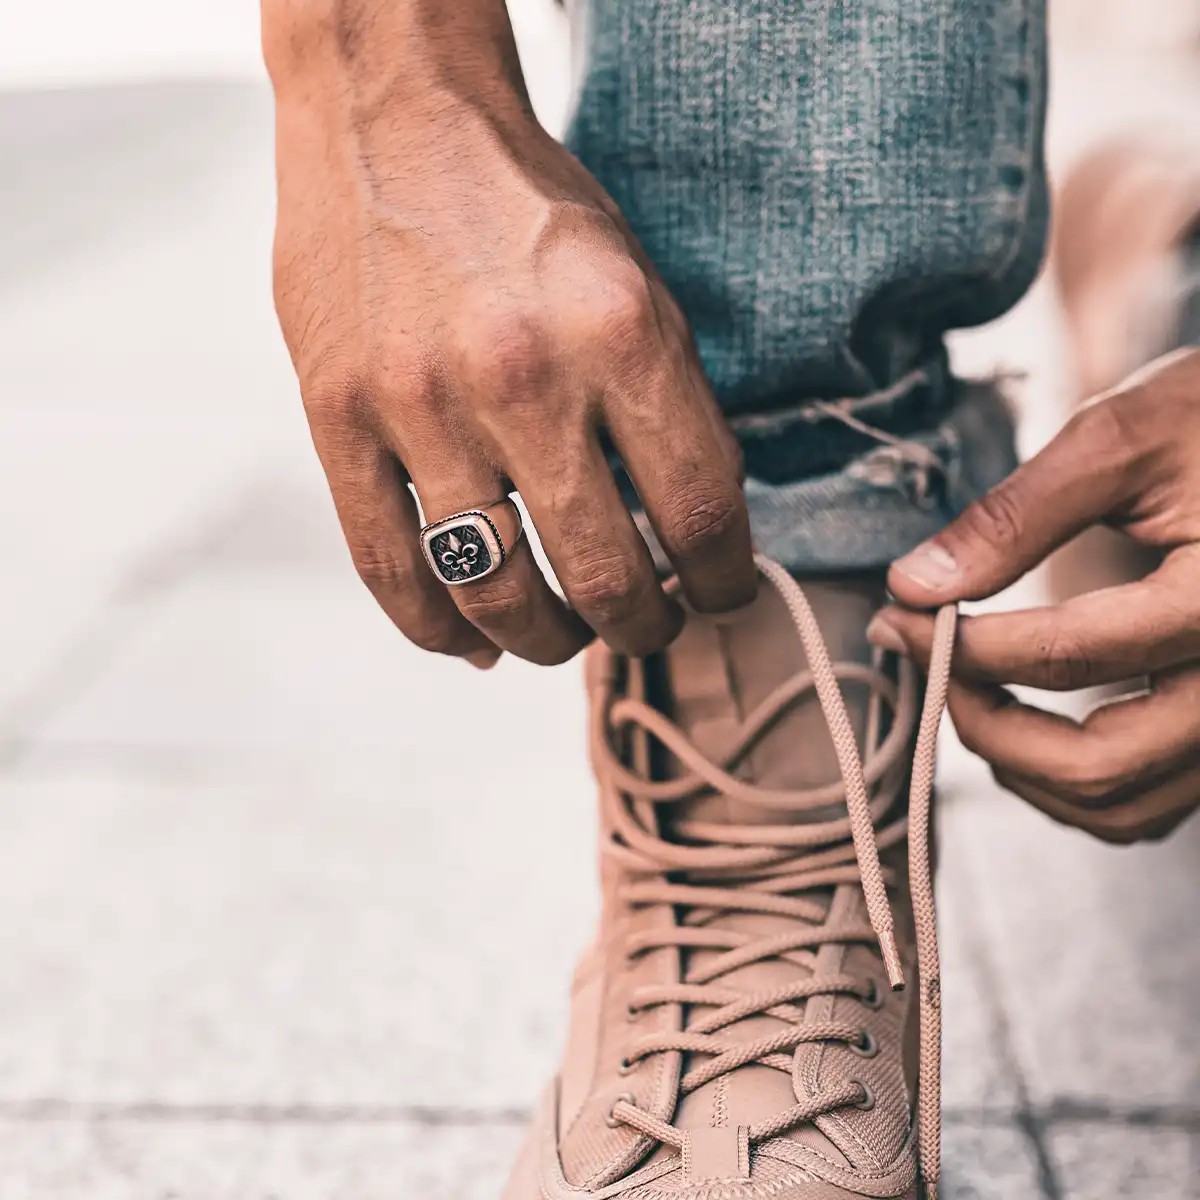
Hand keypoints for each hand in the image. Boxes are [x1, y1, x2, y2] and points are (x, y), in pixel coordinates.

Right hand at [265, 0, 753, 668]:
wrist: (392, 119)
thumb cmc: (527, 210)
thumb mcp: (634, 286)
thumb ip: (664, 410)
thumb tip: (680, 540)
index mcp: (617, 332)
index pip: (699, 509)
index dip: (722, 581)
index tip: (721, 595)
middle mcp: (519, 373)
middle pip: (603, 574)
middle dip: (641, 626)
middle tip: (647, 626)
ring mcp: (417, 403)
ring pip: (493, 594)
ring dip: (543, 641)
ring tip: (561, 637)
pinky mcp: (337, 419)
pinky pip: (388, 568)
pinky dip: (436, 630)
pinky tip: (470, 641)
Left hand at [868, 349, 1199, 843]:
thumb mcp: (1120, 439)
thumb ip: (1015, 517)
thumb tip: (913, 584)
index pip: (1071, 657)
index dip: (962, 646)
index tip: (898, 616)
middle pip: (1097, 764)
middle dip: (986, 725)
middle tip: (929, 665)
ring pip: (1120, 805)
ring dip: (1021, 769)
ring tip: (966, 694)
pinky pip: (1147, 801)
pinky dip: (1070, 784)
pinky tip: (1024, 724)